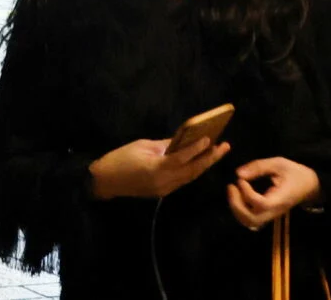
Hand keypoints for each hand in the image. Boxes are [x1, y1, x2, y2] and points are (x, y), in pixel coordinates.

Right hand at [86, 136, 231, 201]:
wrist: (105, 181)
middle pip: (192, 170)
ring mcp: (165, 189)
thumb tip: (181, 139)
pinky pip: (183, 180)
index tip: (210, 139)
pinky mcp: (163, 191)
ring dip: (204, 165)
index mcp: (157, 168)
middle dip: (210, 158)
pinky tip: (200, 162)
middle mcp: (165, 182)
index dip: (197, 148)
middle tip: (225, 146)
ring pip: (190, 177)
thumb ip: (163, 145)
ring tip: (217, 153)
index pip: (182, 158)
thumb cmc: (119, 159)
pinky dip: (193, 171)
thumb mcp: (141, 146)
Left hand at [225, 157, 318, 228]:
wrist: (310, 185)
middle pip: (252, 220)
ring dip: (236, 209)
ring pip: (250, 222)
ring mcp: (271, 215)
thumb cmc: (295, 173)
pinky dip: (240, 211)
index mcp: (280, 198)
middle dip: (236, 205)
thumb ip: (259, 167)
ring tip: (233, 191)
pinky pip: (251, 219)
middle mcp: (275, 210)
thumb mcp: (279, 163)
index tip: (241, 180)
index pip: (261, 204)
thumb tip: (238, 173)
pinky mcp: (267, 214)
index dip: (247, 193)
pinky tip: (237, 196)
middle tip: (231, 187)